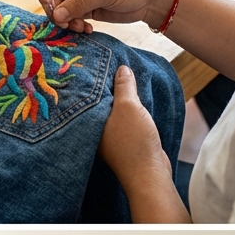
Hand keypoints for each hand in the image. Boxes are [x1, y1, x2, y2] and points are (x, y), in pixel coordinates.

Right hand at [37, 0, 177, 34]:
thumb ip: (78, 3)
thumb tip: (56, 15)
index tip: (51, 9)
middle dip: (57, 12)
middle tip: (66, 24)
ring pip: (58, 10)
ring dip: (65, 21)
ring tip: (80, 27)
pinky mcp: (83, 8)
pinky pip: (69, 18)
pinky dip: (73, 25)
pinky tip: (87, 29)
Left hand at [98, 66, 176, 194]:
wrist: (148, 172)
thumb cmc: (133, 140)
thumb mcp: (129, 107)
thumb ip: (124, 87)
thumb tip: (121, 68)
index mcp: (88, 120)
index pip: (86, 94)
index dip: (92, 79)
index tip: (96, 63)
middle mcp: (93, 128)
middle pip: (97, 101)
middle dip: (104, 86)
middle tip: (110, 65)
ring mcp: (106, 135)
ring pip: (110, 110)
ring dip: (117, 97)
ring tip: (122, 78)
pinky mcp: (120, 140)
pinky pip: (120, 118)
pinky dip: (125, 109)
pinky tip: (132, 100)